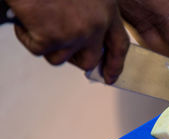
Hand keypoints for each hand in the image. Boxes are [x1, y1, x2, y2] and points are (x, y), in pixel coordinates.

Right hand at [6, 0, 129, 83]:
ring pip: (61, 58)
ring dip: (47, 44)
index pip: (119, 45)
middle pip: (90, 60)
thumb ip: (92, 12)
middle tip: (60, 45)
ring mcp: (74, 34)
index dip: (115, 64)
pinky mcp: (51, 39)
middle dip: (75, 58)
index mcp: (107, 9)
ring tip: (40, 19)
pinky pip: (38, 49)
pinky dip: (28, 36)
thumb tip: (86, 35)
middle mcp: (95, 24)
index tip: (110, 76)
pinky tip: (27, 17)